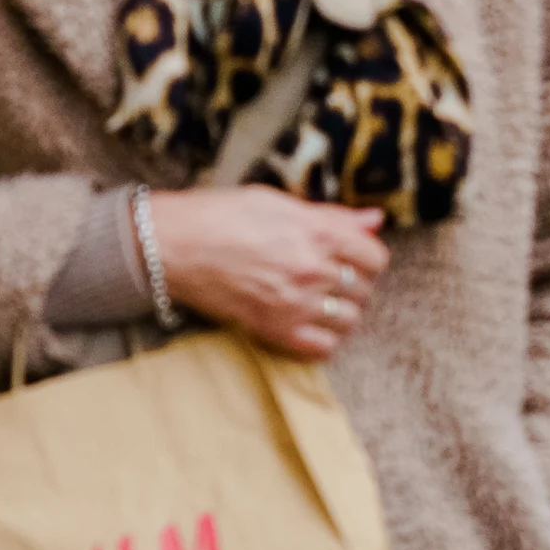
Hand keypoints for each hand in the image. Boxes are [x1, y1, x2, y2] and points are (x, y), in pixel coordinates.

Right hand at [147, 185, 390, 362]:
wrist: (175, 245)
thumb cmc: (221, 215)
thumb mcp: (278, 202)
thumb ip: (332, 215)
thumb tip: (374, 220)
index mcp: (317, 232)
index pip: (374, 256)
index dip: (365, 255)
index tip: (351, 255)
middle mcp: (313, 269)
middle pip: (364, 288)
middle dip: (353, 281)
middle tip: (330, 274)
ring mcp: (296, 303)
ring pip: (350, 320)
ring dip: (341, 310)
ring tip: (320, 299)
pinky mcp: (276, 330)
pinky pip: (324, 347)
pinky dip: (324, 338)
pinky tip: (309, 322)